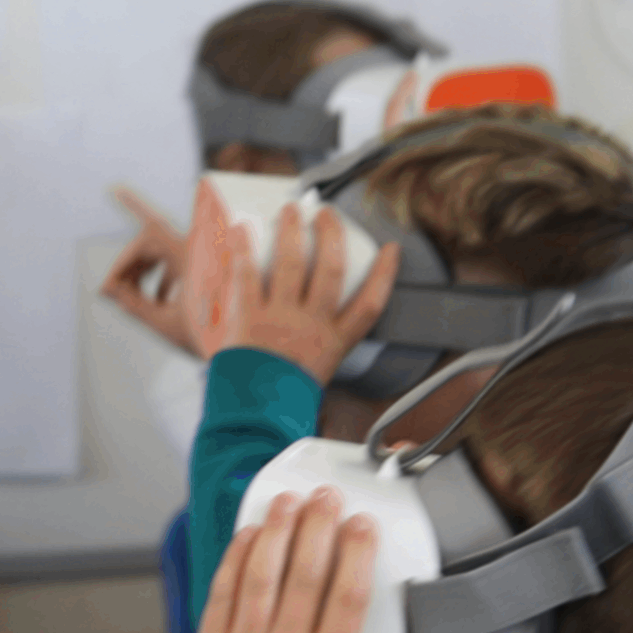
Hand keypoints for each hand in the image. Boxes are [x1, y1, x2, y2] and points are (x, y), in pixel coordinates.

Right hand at [95, 186, 203, 353]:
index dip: (133, 205)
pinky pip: (182, 262)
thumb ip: (133, 304)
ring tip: (134, 297)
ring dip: (144, 270)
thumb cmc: (217, 340)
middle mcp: (203, 253)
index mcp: (191, 261)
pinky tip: (158, 298)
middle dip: (128, 263)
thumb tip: (109, 290)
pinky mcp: (213, 270)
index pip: (154, 226)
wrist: (252, 353)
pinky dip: (164, 276)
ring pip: (166, 253)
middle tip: (113, 288)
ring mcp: (209, 260)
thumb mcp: (166, 324)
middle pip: (152, 243)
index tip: (116, 190)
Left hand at [185, 180, 401, 384]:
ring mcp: (281, 319)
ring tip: (292, 211)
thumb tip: (309, 330)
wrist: (252, 421)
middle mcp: (312, 326)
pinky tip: (244, 229)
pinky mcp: (250, 318)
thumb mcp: (314, 377)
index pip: (370, 303)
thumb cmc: (279, 403)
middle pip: (331, 271)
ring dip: (292, 231)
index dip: (383, 273)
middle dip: (331, 236)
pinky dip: (245, 249)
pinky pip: (248, 274)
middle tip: (327, 215)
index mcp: (334, 343)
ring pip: (292, 264)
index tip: (389, 251)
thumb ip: (316, 350)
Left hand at [190, 488, 436, 632]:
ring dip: (275, 533)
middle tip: (327, 496)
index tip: (362, 522)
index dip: (355, 555)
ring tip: (289, 500)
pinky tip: (251, 533)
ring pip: (259, 579)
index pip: (346, 600)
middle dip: (316, 529)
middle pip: (302, 579)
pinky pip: (222, 597)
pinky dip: (235, 561)